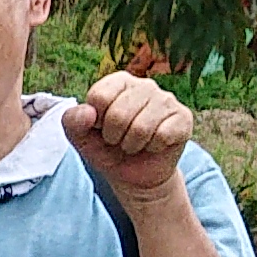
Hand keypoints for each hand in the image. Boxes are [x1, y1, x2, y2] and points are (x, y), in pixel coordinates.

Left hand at [61, 69, 193, 202]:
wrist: (134, 175)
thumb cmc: (106, 149)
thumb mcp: (81, 138)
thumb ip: (72, 122)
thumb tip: (88, 113)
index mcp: (118, 81)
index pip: (99, 97)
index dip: (95, 122)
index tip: (101, 128)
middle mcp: (145, 84)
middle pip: (119, 114)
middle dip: (114, 137)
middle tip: (119, 140)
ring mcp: (166, 99)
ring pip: (141, 127)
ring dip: (132, 145)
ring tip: (134, 144)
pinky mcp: (183, 117)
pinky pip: (162, 135)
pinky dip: (152, 148)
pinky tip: (153, 145)